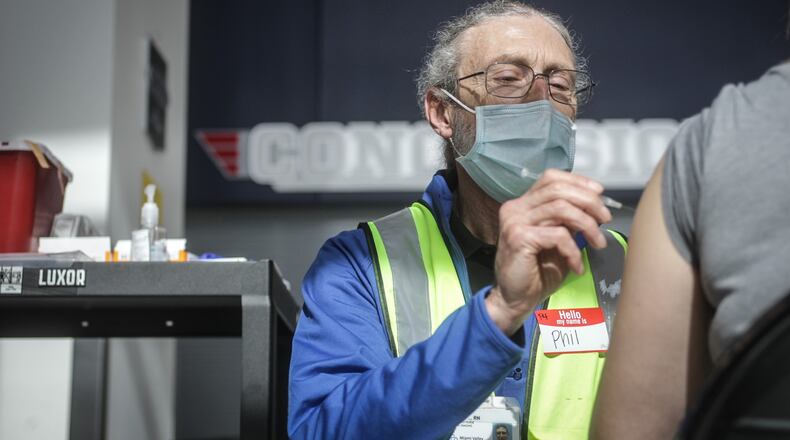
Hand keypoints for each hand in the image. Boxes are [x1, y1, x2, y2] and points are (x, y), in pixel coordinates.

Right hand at [485, 169, 612, 334]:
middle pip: (558, 190)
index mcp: (523, 204)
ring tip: (598, 243)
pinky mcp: (519, 238)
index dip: (577, 181)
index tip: (599, 193)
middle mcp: (515, 208)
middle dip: (588, 201)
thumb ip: (568, 220)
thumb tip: (593, 206)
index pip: (550, 178)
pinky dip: (574, 250)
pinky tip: (577, 265)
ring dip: (587, 225)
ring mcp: (515, 222)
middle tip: (605, 218)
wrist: (514, 299)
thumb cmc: (536, 272)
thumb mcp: (557, 239)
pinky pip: (558, 235)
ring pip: (561, 208)